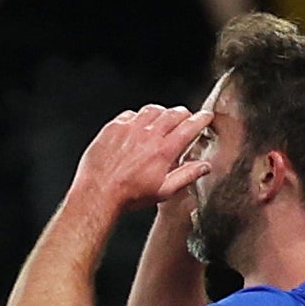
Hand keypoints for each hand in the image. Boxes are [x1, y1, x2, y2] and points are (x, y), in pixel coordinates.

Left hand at [67, 102, 220, 217]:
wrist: (98, 193)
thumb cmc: (128, 195)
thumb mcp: (164, 191)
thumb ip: (186, 175)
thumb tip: (203, 167)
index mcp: (164, 150)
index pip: (189, 126)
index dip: (201, 119)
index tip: (206, 116)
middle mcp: (148, 135)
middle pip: (173, 114)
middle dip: (184, 114)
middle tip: (186, 118)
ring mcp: (130, 128)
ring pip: (152, 110)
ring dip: (162, 113)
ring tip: (164, 120)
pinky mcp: (114, 127)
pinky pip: (131, 114)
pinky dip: (139, 116)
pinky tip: (139, 125)